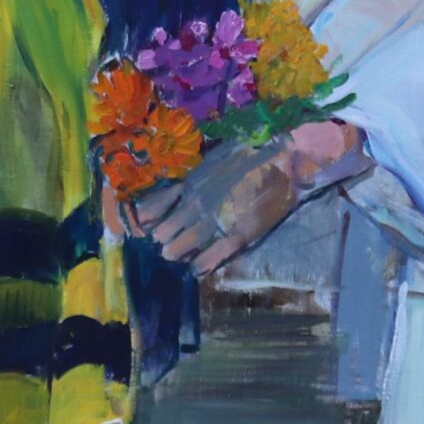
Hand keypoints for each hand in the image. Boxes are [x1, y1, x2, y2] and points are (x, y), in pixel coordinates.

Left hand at [133, 118, 366, 275]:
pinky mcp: (239, 232)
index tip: (141, 221)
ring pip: (191, 239)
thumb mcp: (217, 157)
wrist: (282, 159)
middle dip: (165, 234)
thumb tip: (182, 184)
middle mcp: (201, 201)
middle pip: (174, 224)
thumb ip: (200, 171)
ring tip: (169, 255)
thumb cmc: (250, 153)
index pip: (165, 201)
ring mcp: (219, 218)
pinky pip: (217, 251)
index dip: (152, 212)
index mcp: (195, 182)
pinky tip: (196, 269)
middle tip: (158, 243)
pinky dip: (205, 262)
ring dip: (178, 249)